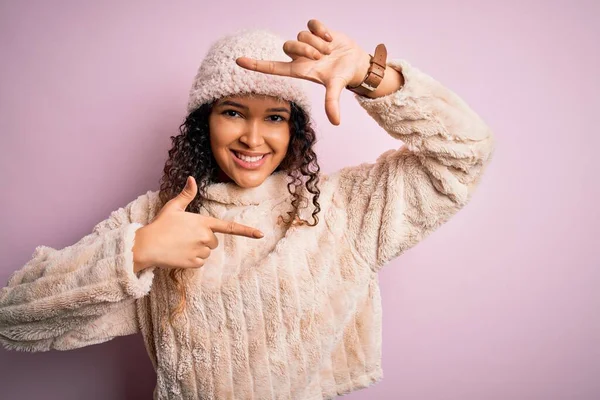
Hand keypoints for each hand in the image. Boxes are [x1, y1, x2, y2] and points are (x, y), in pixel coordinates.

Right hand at [132, 176, 263, 272]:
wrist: (146, 245)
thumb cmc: (160, 225)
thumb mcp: (173, 207)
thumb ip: (186, 194)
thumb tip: (191, 178)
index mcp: (203, 222)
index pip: (229, 227)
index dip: (246, 231)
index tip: (260, 235)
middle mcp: (205, 237)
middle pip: (214, 241)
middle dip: (203, 239)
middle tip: (185, 236)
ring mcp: (200, 251)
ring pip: (207, 252)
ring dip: (197, 250)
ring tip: (180, 245)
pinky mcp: (194, 263)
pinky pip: (200, 262)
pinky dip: (192, 260)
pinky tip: (179, 254)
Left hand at [235, 19, 370, 125]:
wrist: (355, 63)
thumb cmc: (342, 77)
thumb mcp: (336, 88)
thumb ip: (332, 103)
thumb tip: (336, 122)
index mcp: (299, 70)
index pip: (272, 67)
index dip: (256, 65)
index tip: (239, 61)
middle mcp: (299, 57)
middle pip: (288, 46)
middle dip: (306, 50)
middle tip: (321, 57)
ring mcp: (307, 43)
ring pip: (301, 35)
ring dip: (317, 42)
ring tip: (329, 51)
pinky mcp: (315, 30)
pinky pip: (311, 24)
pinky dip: (322, 30)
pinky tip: (331, 38)